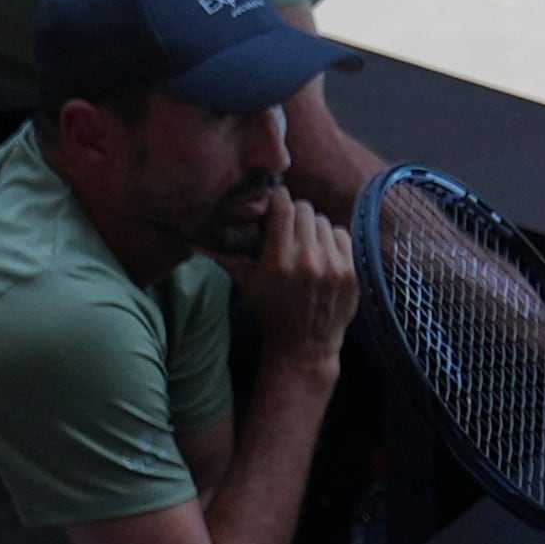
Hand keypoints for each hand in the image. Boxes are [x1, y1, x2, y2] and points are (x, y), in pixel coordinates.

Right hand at [220, 187, 358, 368]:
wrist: (304, 343)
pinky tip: (323, 254)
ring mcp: (333, 266)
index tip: (276, 204)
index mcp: (279, 260)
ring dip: (314, 229)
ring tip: (306, 244)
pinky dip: (332, 241)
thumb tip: (194, 240)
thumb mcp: (246, 283)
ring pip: (324, 221)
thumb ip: (224, 256)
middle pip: (305, 209)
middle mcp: (308, 260)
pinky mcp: (350, 272)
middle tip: (289, 227)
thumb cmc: (271, 310)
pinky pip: (343, 235)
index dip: (279, 200)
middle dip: (295, 215)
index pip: (284, 206)